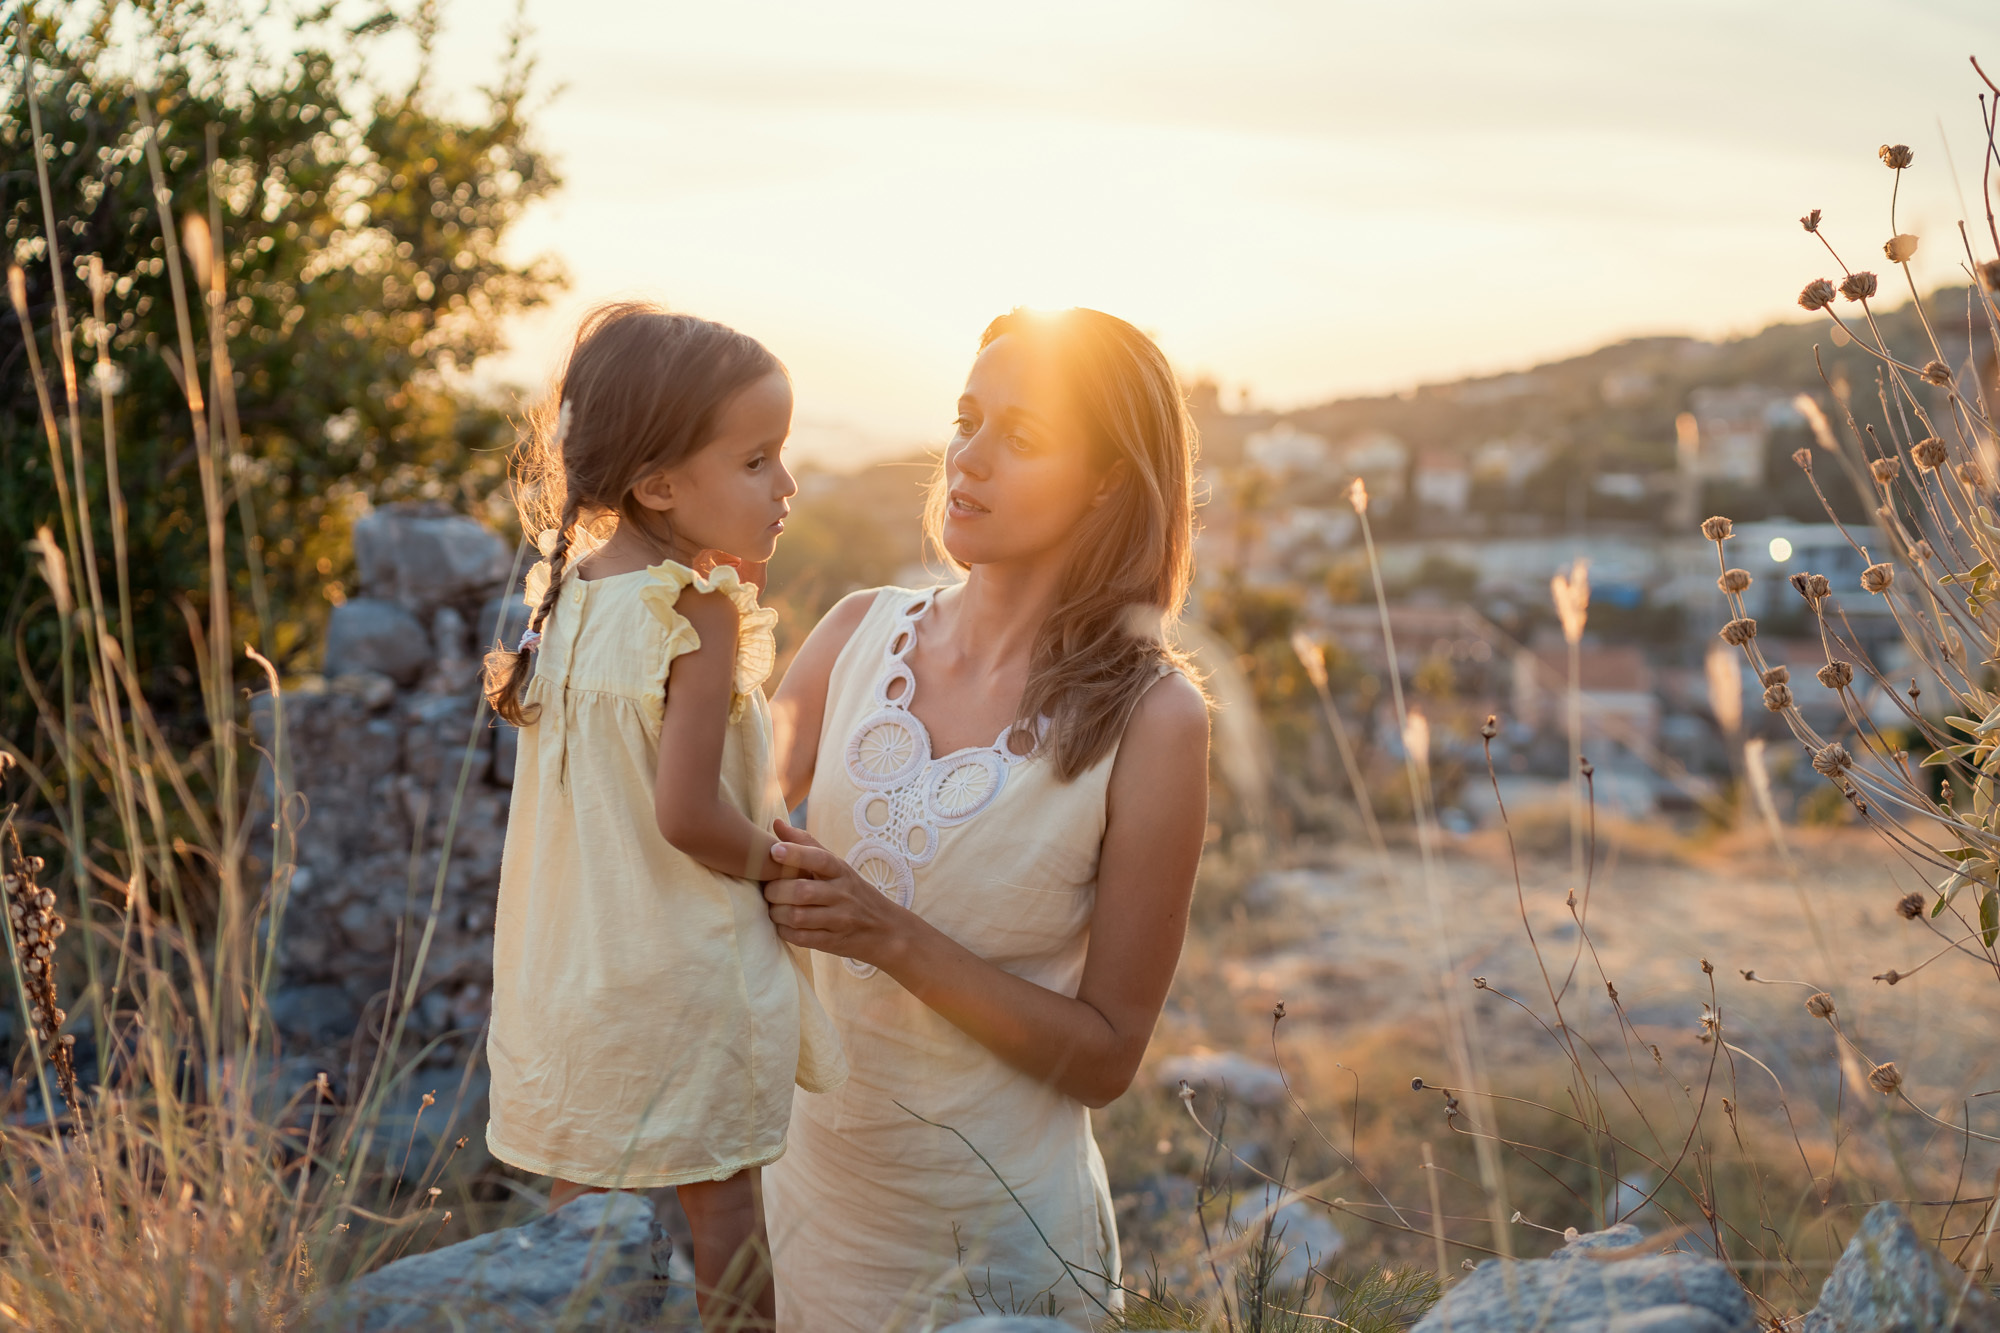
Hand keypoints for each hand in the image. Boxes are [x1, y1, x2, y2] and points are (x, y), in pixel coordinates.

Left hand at [763, 819, 908, 966]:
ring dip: (777, 912)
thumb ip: (806, 845)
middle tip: (767, 890)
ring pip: (798, 916)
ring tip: (773, 908)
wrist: (885, 929)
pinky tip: (783, 925)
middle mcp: (842, 894)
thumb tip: (776, 823)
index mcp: (841, 871)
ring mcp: (839, 920)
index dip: (796, 854)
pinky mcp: (832, 942)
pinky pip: (800, 937)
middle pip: (802, 891)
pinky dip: (784, 930)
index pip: (820, 859)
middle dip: (775, 891)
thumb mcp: (837, 867)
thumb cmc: (851, 892)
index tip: (774, 851)